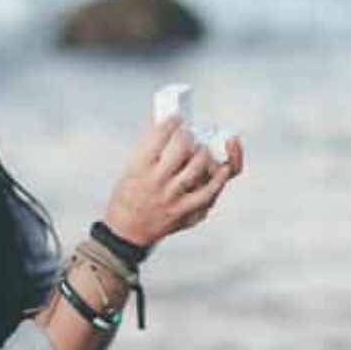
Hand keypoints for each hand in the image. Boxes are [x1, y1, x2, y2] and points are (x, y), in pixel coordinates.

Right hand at [103, 114, 245, 245]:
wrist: (127, 231)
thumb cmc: (129, 196)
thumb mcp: (130, 168)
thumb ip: (147, 147)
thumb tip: (164, 121)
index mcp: (139, 169)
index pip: (158, 136)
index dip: (171, 122)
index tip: (176, 118)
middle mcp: (157, 183)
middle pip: (181, 149)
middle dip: (188, 137)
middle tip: (188, 135)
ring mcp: (173, 199)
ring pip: (197, 169)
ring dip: (204, 154)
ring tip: (202, 149)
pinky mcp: (186, 213)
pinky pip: (208, 194)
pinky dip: (219, 179)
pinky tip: (223, 168)